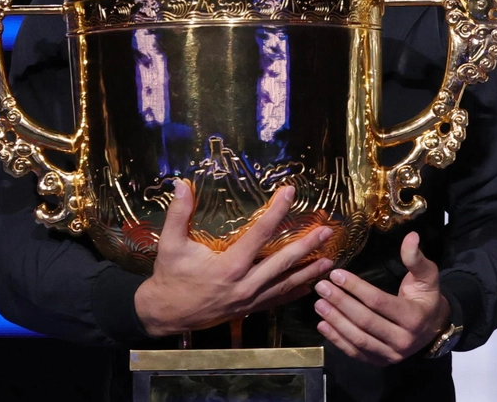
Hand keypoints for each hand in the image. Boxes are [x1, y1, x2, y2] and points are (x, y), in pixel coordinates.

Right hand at [133, 182, 333, 336]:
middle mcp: (244, 284)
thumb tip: (182, 183)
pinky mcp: (250, 309)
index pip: (259, 235)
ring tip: (330, 260)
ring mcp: (249, 300)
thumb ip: (178, 214)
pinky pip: (278, 300)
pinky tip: (311, 284)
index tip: (290, 193)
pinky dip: (296, 292)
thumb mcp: (170, 244)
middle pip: (282, 262)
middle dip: (306, 246)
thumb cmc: (170, 277)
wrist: (166, 313)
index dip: (276, 212)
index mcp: (228, 267)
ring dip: (309, 271)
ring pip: (285, 283)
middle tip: (326, 231)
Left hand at [314, 232, 450, 364]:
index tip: (336, 274)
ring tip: (318, 303)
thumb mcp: (427, 275)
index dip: (356, 288)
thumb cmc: (426, 297)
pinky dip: (337, 340)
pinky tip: (323, 324)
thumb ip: (416, 258)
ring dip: (335, 321)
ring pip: (358, 339)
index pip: (378, 302)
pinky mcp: (379, 362)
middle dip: (340, 303)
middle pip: (365, 321)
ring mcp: (390, 355)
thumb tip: (410, 236)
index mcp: (413, 317)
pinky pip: (355, 352)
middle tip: (321, 287)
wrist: (434, 328)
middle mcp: (402, 340)